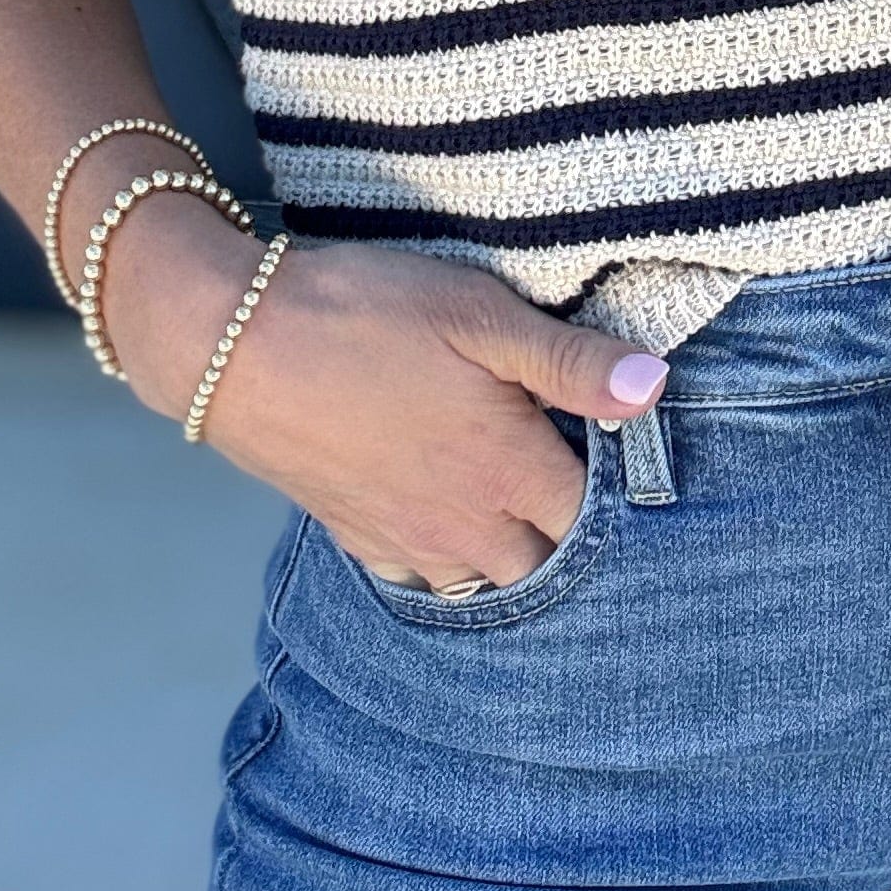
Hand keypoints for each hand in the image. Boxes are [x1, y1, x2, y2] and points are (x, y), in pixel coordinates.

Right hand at [101, 207, 671, 587]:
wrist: (234, 344)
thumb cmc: (364, 314)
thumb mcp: (478, 313)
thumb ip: (570, 360)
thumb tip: (656, 388)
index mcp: (507, 470)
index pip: (591, 516)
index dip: (614, 488)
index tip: (614, 449)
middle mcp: (463, 523)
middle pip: (542, 562)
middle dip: (564, 531)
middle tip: (566, 470)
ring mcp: (405, 540)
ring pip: (482, 577)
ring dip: (506, 549)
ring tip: (512, 494)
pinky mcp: (355, 535)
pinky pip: (420, 575)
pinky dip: (444, 557)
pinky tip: (444, 512)